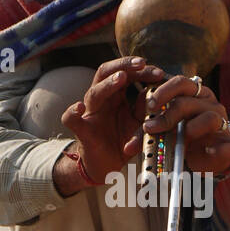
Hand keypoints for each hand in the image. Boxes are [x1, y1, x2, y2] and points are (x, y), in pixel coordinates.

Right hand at [53, 56, 164, 193]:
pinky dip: (72, 112)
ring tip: (121, 77)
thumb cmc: (122, 141)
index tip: (159, 72)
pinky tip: (78, 107)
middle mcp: (101, 100)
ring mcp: (90, 114)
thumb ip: (145, 108)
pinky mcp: (82, 131)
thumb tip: (155, 90)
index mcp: (115, 96)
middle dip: (123, 65)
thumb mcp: (139, 123)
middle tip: (142, 63)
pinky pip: (70, 119)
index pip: (125, 73)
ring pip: (94, 93)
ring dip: (107, 84)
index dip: (140, 70)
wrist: (107, 167)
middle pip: (106, 73)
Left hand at [141, 74, 229, 175]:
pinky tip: (208, 152)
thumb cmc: (185, 137)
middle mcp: (208, 103)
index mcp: (193, 94)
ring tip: (181, 138)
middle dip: (168, 112)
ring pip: (210, 118)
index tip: (148, 104)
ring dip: (192, 128)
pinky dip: (220, 148)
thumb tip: (127, 148)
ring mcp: (222, 122)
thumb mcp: (166, 131)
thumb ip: (148, 134)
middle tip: (151, 126)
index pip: (179, 82)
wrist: (214, 154)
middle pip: (189, 100)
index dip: (163, 91)